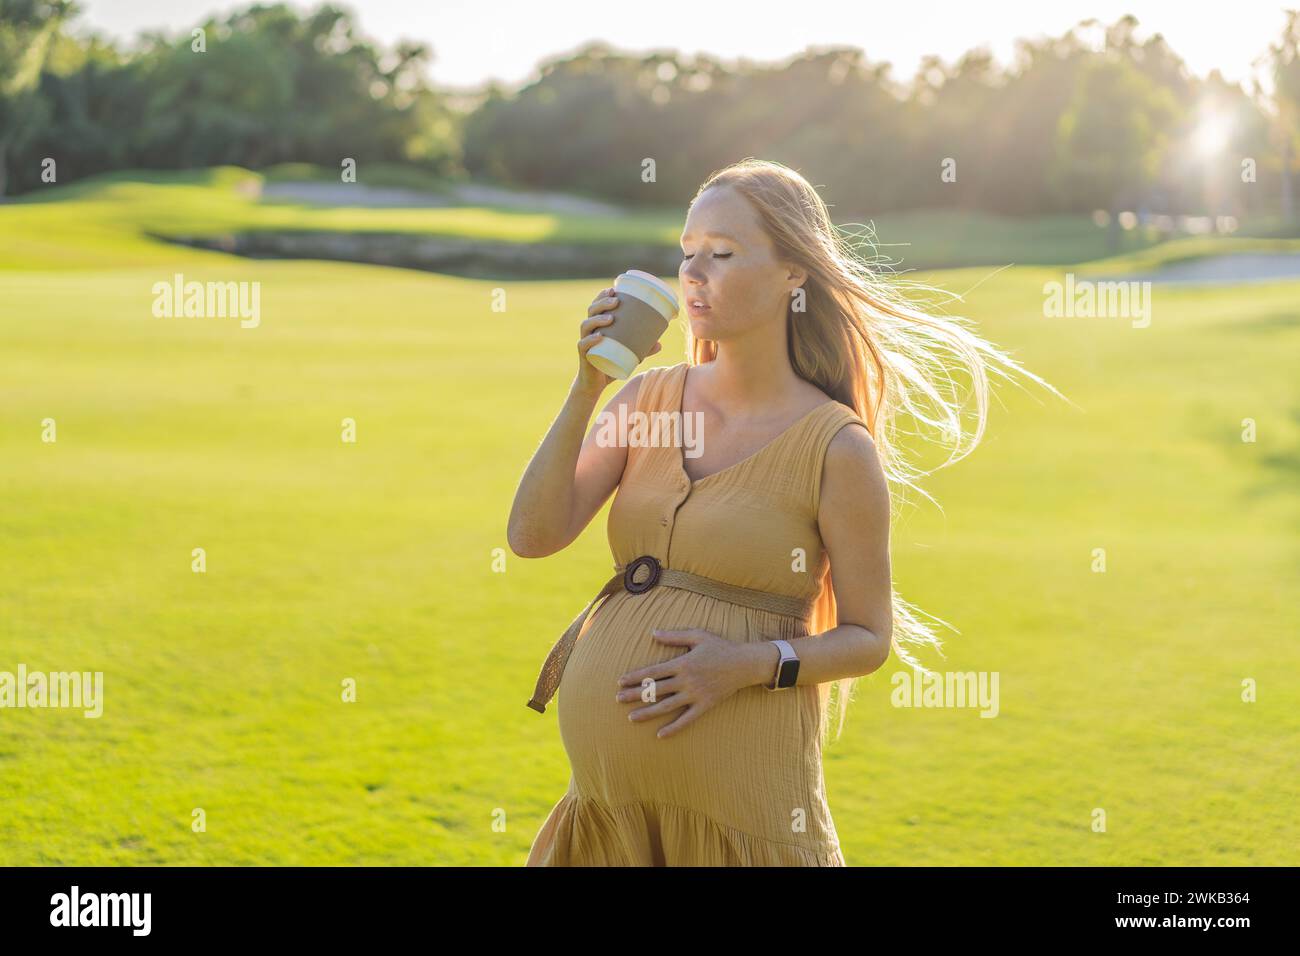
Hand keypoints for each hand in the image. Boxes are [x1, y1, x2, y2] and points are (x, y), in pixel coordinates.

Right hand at [574, 285, 661, 394]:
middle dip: (602, 303)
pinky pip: (583, 345)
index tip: (613, 289)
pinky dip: (591, 340)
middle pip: (591, 311)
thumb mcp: (628, 356)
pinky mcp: (584, 356)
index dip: (602, 296)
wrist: (595, 385)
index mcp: (597, 326)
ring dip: (597, 319)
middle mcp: (589, 332)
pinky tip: (599, 336)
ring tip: (610, 317)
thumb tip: (660, 344)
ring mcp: (585, 343)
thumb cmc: (610, 364)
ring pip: (586, 325)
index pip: (596, 306)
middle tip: (616, 301)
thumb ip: (643, 349)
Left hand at [614, 628, 759, 738]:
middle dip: (634, 695)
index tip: (620, 682)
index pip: (653, 672)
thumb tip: (653, 632)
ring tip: (631, 718)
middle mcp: (686, 681)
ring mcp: (695, 695)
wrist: (744, 664)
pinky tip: (660, 735)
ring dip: (648, 713)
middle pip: (655, 690)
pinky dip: (674, 728)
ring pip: (667, 706)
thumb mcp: (697, 635)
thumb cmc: (720, 647)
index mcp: (682, 663)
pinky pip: (687, 719)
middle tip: (617, 700)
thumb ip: (674, 636)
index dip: (635, 677)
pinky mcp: (705, 705)